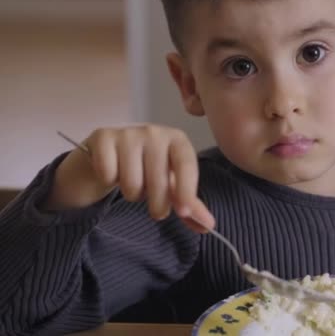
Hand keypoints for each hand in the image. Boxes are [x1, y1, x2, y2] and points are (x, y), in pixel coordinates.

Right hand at [46, 124, 214, 232]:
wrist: (106, 159)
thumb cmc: (146, 172)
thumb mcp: (171, 188)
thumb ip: (190, 206)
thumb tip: (208, 226)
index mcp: (177, 140)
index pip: (186, 165)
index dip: (186, 190)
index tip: (184, 212)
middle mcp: (154, 132)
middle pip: (158, 179)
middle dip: (157, 204)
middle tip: (155, 209)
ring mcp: (128, 132)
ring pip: (131, 182)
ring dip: (130, 193)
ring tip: (131, 182)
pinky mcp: (103, 136)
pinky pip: (108, 174)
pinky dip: (108, 181)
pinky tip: (112, 172)